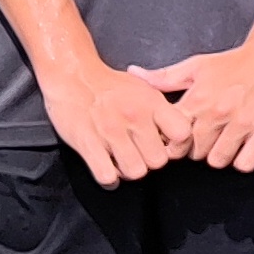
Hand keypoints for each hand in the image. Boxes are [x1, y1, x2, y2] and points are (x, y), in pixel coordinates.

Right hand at [43, 50, 187, 185]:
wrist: (71, 75)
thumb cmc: (109, 85)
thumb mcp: (144, 88)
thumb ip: (163, 110)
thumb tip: (179, 134)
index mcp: (152, 103)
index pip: (182, 134)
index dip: (177, 145)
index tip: (166, 144)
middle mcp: (134, 116)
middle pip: (158, 161)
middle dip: (148, 161)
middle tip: (138, 152)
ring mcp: (110, 131)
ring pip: (135, 172)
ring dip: (128, 170)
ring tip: (121, 159)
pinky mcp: (87, 143)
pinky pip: (107, 175)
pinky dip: (108, 178)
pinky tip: (107, 168)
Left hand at [139, 39, 253, 172]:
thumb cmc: (234, 62)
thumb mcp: (196, 66)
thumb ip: (163, 77)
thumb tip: (133, 73)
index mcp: (198, 99)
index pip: (172, 138)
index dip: (172, 142)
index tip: (178, 140)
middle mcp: (217, 113)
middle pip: (194, 154)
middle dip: (196, 150)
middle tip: (204, 140)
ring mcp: (241, 124)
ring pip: (218, 161)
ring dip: (219, 155)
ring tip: (223, 142)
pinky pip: (245, 163)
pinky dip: (242, 160)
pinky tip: (242, 147)